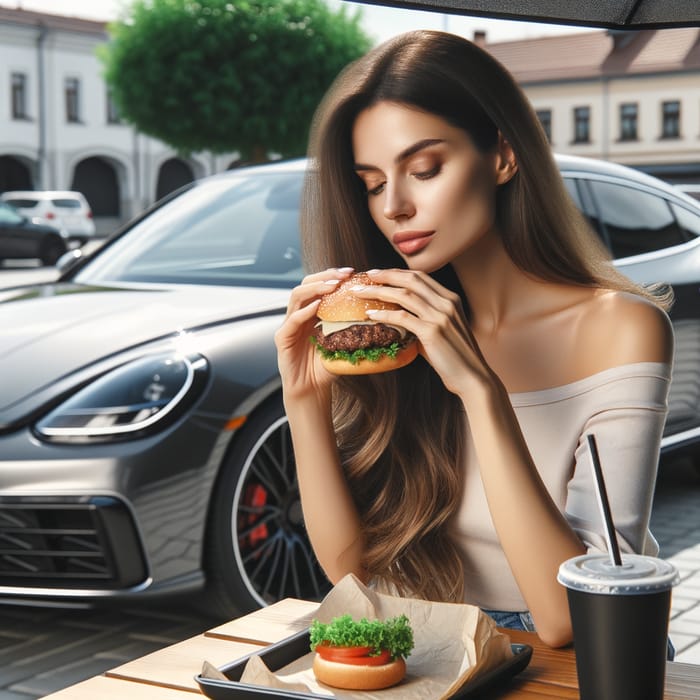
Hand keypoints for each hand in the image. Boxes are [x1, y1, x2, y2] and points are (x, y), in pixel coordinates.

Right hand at [274, 268, 353, 400]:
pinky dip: (305, 311)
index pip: (319, 285)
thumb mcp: (343, 343)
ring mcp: (288, 325)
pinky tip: (317, 306)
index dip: (333, 276)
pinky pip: (292, 320)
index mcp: (311, 313)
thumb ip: (353, 328)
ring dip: (315, 288)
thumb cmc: (327, 368)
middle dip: (325, 276)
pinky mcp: (282, 338)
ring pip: (297, 296)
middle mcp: (298, 315)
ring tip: (332, 286)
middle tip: (344, 275)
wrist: (312, 391)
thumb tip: (381, 315)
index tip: (352, 272)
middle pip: (306, 284)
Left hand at [355, 269, 492, 396]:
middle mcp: (446, 303)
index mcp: (451, 299)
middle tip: (366, 275)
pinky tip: (370, 315)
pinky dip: (384, 314)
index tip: (379, 273)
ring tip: (360, 292)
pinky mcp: (432, 332)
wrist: (473, 377)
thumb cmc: (455, 358)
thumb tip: (400, 320)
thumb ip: (425, 321)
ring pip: (404, 295)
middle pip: (411, 279)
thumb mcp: (444, 330)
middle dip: (386, 275)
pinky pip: (402, 318)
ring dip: (379, 291)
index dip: (397, 272)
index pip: (420, 277)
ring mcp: (440, 316)